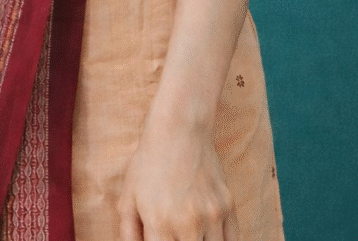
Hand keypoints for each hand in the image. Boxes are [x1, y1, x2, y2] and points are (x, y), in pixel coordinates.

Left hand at [117, 125, 238, 240]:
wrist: (179, 128)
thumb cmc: (148, 163)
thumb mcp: (128, 197)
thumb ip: (129, 233)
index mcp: (159, 223)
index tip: (161, 240)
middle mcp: (187, 224)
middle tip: (174, 235)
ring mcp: (211, 216)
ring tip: (189, 232)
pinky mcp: (228, 208)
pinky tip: (208, 235)